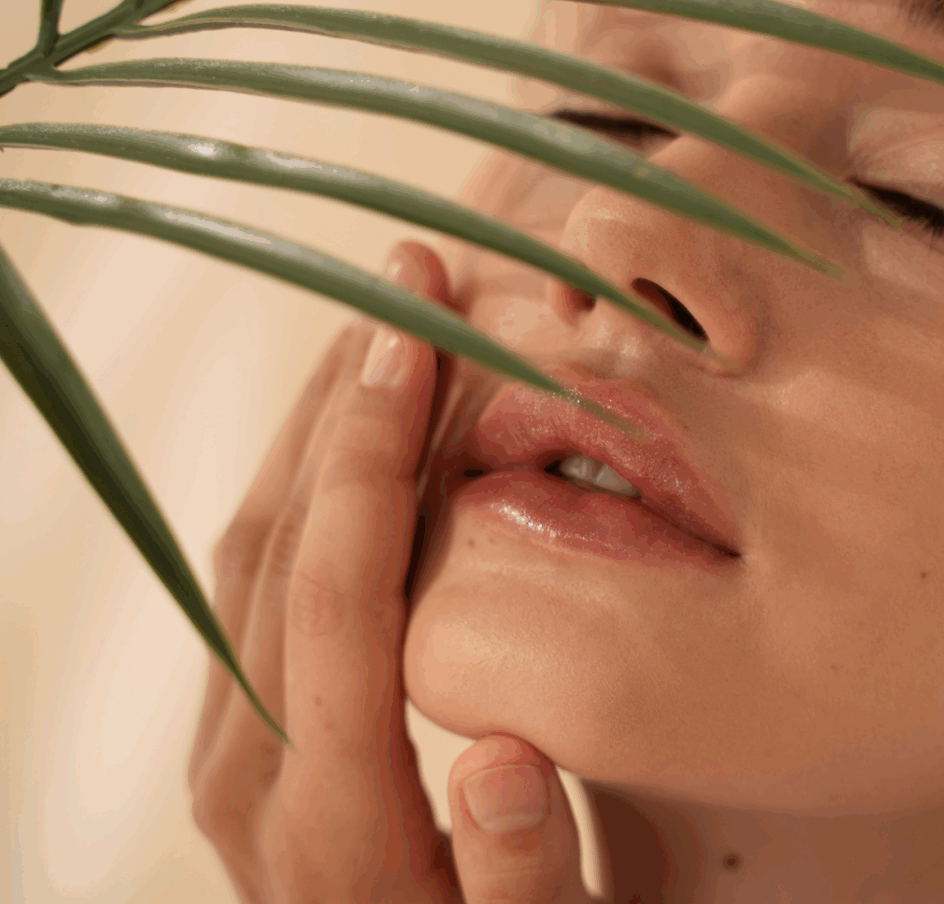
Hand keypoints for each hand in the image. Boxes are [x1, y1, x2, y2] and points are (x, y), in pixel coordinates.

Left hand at [188, 240, 593, 903]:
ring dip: (315, 431)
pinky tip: (354, 440)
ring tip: (384, 332)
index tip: (415, 339)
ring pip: (249, 556)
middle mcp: (254, 775)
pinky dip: (304, 491)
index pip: (337, 597)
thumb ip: (522, 875)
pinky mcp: (240, 741)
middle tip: (406, 287)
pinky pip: (251, 589)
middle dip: (342, 404)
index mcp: (332, 820)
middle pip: (278, 550)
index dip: (374, 456)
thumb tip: (502, 754)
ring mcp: (233, 756)